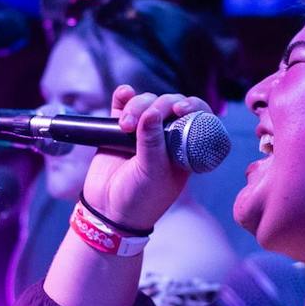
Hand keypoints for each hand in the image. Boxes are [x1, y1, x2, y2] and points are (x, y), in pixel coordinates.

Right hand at [80, 86, 210, 231]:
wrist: (109, 211)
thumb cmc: (141, 199)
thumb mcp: (153, 174)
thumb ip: (152, 143)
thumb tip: (152, 112)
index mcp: (184, 148)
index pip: (196, 118)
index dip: (191, 106)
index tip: (179, 109)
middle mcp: (166, 137)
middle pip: (168, 105)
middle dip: (157, 105)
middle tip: (142, 120)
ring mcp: (143, 131)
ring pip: (146, 102)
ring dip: (136, 105)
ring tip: (124, 125)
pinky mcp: (119, 129)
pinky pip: (123, 105)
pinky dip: (124, 96)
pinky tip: (124, 94)